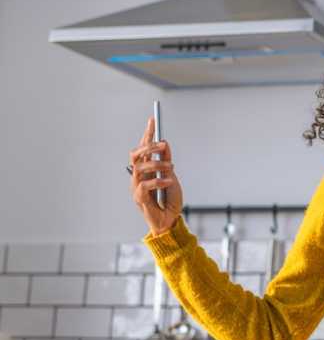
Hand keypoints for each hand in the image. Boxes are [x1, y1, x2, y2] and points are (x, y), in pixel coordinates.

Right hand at [129, 116, 183, 235]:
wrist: (171, 220)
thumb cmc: (170, 200)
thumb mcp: (172, 176)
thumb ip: (167, 161)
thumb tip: (164, 143)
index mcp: (146, 169)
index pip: (143, 148)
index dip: (147, 134)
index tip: (152, 120)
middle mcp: (138, 175)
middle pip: (136, 154)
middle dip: (148, 146)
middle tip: (163, 145)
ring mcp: (137, 186)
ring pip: (139, 167)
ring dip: (156, 164)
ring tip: (170, 168)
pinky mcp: (139, 198)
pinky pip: (145, 185)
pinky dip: (158, 181)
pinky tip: (168, 181)